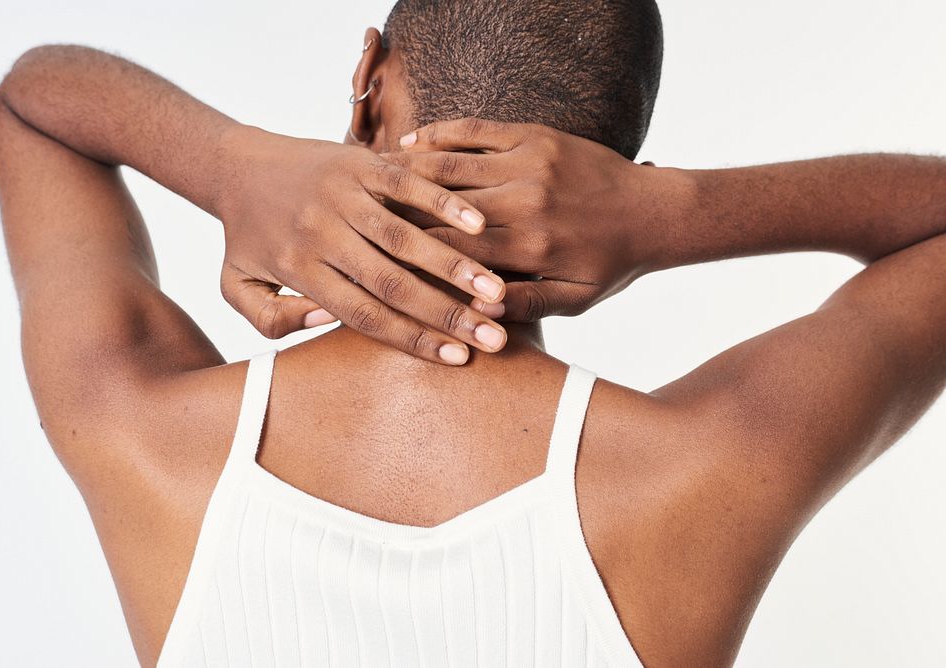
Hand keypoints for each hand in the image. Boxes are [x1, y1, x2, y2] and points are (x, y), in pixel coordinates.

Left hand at [216, 125, 508, 363]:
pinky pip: (405, 184)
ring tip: (496, 291)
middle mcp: (322, 234)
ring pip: (404, 237)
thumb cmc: (245, 237)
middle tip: (493, 337)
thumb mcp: (236, 290)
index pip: (365, 316)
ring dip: (454, 265)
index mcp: (299, 270)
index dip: (414, 339)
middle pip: (393, 283)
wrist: (234, 164)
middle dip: (446, 313)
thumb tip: (327, 323)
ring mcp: (342, 196)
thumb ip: (273, 320)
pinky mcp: (357, 163)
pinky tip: (478, 224)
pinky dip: (441, 202)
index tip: (458, 359)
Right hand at [386, 118, 693, 320]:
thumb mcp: (572, 300)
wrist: (656, 211)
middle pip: (441, 208)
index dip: (410, 258)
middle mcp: (523, 202)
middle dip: (396, 214)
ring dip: (406, 172)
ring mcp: (528, 163)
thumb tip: (476, 317)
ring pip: (451, 166)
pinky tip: (408, 144)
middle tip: (354, 218)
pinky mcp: (535, 136)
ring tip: (367, 180)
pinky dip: (439, 135)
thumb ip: (524, 306)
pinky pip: (475, 130)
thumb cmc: (610, 264)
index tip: (374, 261)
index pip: (452, 252)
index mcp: (528, 247)